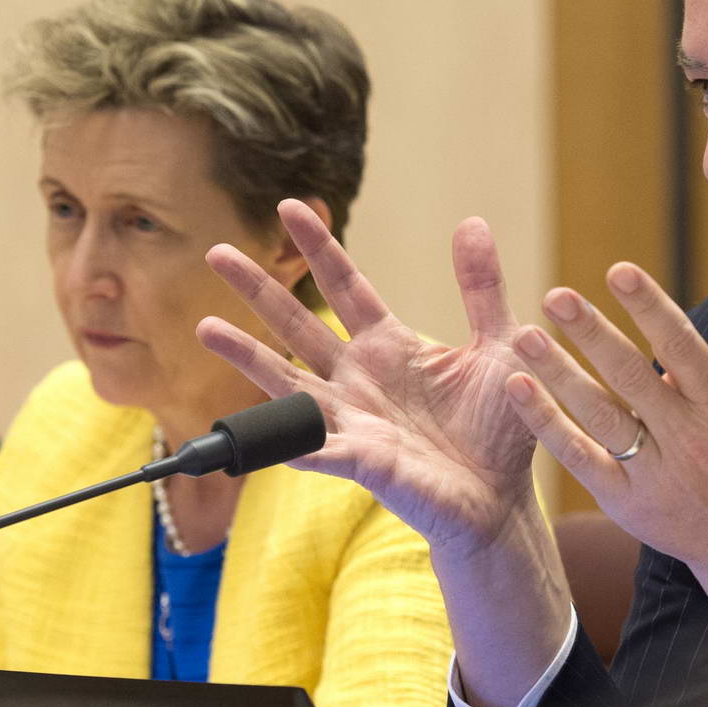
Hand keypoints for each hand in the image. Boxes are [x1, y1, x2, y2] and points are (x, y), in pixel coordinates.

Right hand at [197, 202, 541, 561]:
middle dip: (258, 289)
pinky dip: (287, 441)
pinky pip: (315, 449)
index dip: (319, 248)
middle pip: (297, 324)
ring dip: (247, 356)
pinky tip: (250, 433)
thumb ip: (482, 288)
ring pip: (287, 381)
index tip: (291, 207)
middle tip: (216, 252)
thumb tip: (472, 222)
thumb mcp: (501, 344)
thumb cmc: (501, 427)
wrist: (502, 499)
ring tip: (205, 327)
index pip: (346, 287)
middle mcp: (359, 378)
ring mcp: (352, 420)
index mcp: (390, 346)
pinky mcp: (360, 462)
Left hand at [507, 263, 707, 676]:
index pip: (681, 345)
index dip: (650, 307)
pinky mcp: (625, 500)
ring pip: (599, 415)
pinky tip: (517, 388)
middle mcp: (686, 434)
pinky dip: (547, 425)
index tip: (617, 270)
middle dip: (591, 334)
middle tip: (555, 296)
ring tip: (524, 336)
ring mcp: (653, 471)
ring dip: (559, 375)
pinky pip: (580, 458)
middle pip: (631, 377)